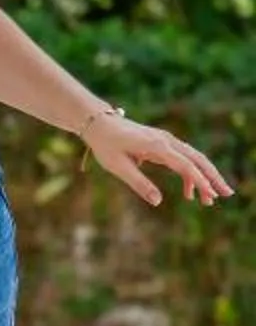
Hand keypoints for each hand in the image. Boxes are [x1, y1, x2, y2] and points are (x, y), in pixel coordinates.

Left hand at [83, 110, 232, 209]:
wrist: (100, 123)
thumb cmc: (106, 145)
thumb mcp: (118, 167)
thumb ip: (139, 184)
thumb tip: (157, 202)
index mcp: (157, 147)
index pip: (186, 166)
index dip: (200, 182)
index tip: (211, 196)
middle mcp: (166, 141)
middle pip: (198, 159)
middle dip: (213, 177)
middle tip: (226, 194)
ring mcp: (166, 141)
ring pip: (193, 159)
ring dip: (204, 177)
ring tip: (210, 199)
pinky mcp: (162, 144)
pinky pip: (182, 159)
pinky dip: (189, 175)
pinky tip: (189, 193)